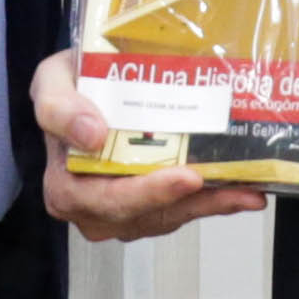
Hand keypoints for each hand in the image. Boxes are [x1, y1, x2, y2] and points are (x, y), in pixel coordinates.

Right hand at [31, 48, 269, 242]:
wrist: (85, 83)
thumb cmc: (68, 88)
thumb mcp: (51, 83)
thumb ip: (59, 108)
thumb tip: (91, 135)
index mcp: (66, 186)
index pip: (105, 201)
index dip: (147, 193)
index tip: (184, 176)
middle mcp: (94, 208)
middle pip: (144, 215)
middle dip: (188, 201)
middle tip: (225, 184)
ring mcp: (126, 210)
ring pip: (171, 215)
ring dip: (210, 204)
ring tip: (246, 189)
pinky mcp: (152, 205)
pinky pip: (184, 208)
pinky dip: (215, 201)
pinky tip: (243, 191)